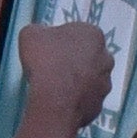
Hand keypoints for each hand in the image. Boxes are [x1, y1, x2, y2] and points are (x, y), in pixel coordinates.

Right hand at [15, 22, 115, 136]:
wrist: (54, 99)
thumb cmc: (46, 60)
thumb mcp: (31, 34)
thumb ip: (39, 32)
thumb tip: (39, 37)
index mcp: (93, 34)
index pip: (78, 33)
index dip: (61, 41)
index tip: (49, 49)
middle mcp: (105, 57)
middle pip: (87, 56)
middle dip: (73, 60)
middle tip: (52, 67)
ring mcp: (105, 83)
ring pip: (89, 79)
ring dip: (76, 81)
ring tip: (55, 87)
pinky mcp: (99, 105)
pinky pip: (86, 100)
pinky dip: (75, 100)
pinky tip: (60, 101)